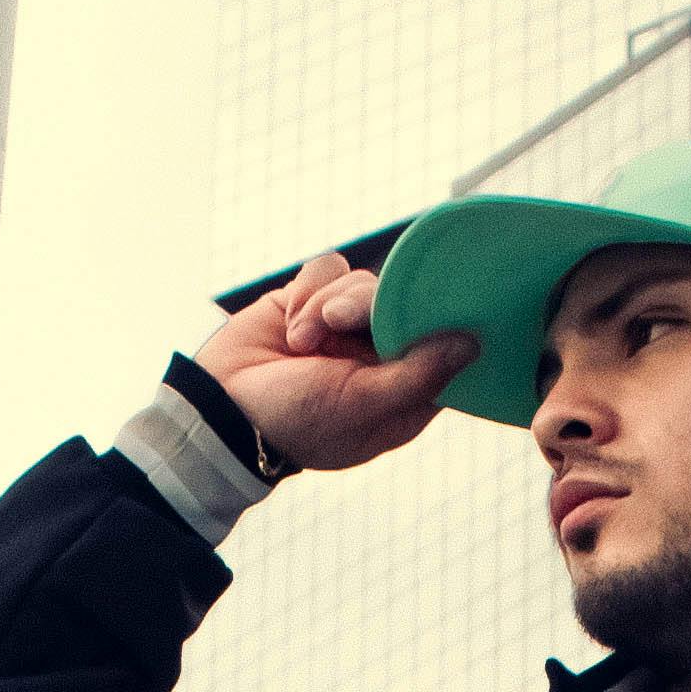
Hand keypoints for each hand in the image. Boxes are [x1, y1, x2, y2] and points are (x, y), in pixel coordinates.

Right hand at [197, 248, 473, 478]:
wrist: (219, 409)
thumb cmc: (293, 423)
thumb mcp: (360, 405)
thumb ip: (418, 375)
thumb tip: (471, 343)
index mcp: (403, 392)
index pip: (442, 345)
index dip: (437, 323)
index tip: (428, 308)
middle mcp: (380, 355)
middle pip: (402, 302)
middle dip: (365, 307)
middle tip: (335, 323)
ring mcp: (346, 326)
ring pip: (363, 281)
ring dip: (327, 305)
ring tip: (300, 341)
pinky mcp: (313, 299)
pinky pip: (329, 268)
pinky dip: (308, 290)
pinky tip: (290, 324)